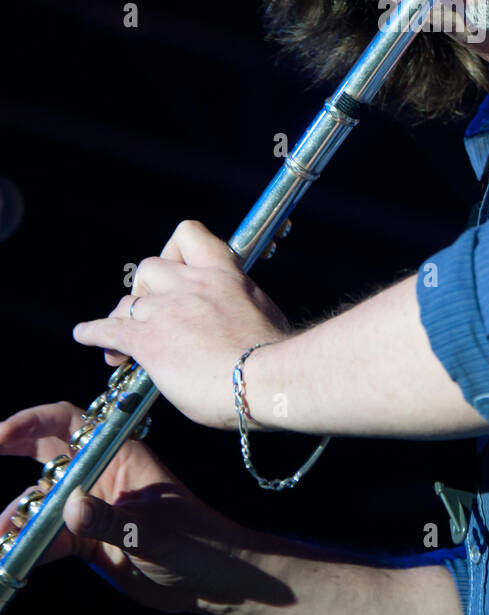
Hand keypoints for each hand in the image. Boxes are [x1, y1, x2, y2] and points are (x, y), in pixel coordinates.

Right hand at [0, 401, 280, 614]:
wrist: (210, 582)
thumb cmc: (198, 542)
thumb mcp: (157, 532)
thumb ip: (112, 520)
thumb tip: (69, 508)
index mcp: (120, 454)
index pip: (69, 424)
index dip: (31, 423)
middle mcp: (99, 475)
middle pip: (45, 453)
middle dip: (11, 451)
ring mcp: (89, 508)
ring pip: (39, 503)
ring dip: (14, 516)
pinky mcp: (84, 541)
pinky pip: (45, 539)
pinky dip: (24, 547)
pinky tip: (6, 555)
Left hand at [71, 220, 292, 428]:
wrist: (267, 378)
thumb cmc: (275, 355)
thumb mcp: (263, 314)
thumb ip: (240, 307)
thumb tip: (238, 318)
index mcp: (224, 274)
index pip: (188, 236)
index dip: (175, 252)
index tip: (177, 271)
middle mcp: (192, 284)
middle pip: (150, 268)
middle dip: (146, 289)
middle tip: (150, 313)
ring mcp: (167, 310)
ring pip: (129, 300)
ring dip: (123, 317)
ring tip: (120, 339)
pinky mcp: (149, 341)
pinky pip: (108, 329)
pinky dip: (94, 333)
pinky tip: (86, 335)